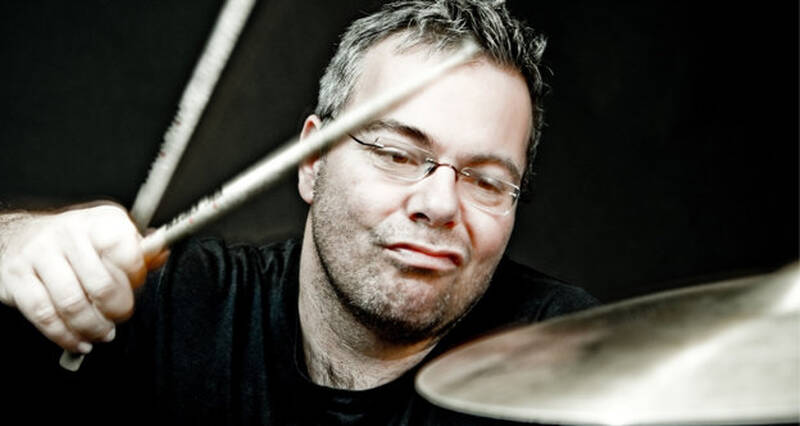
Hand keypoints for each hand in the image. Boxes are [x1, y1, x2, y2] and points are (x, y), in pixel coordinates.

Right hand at [0, 203, 161, 353]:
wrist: (21, 235)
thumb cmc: (77, 241)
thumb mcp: (112, 235)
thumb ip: (139, 250)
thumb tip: (161, 255)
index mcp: (100, 221)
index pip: (123, 249)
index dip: (134, 275)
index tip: (136, 287)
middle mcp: (69, 232)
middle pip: (101, 284)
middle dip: (116, 310)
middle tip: (120, 316)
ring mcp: (40, 253)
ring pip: (72, 304)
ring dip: (92, 327)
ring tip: (102, 333)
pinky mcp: (17, 277)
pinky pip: (44, 315)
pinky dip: (64, 335)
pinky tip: (77, 340)